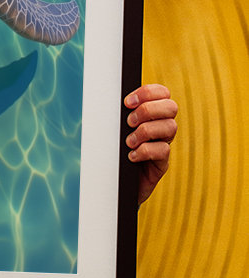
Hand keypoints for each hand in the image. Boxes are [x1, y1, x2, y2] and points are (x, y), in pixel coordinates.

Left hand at [124, 83, 177, 204]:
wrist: (114, 184)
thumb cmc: (112, 152)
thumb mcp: (114, 130)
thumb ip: (117, 114)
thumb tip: (107, 100)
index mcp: (151, 114)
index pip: (162, 93)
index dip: (148, 92)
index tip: (127, 102)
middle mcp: (161, 127)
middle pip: (171, 107)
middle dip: (148, 110)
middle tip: (129, 122)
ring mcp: (163, 144)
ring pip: (170, 127)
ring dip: (145, 131)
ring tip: (129, 142)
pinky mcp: (162, 163)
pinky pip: (163, 150)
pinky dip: (145, 151)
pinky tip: (131, 156)